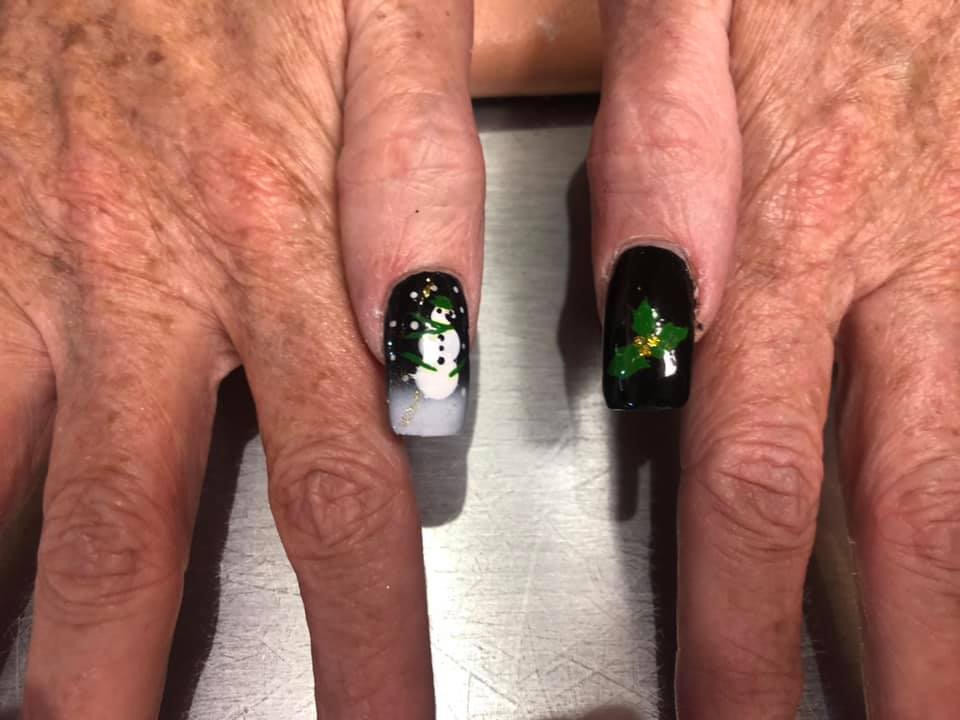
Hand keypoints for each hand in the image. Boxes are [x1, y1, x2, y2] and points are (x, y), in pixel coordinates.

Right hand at [0, 1, 481, 716]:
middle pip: (131, 533)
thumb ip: (424, 192)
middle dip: (119, 677)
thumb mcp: (396, 25)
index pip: (335, 495)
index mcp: (275, 241)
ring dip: (2, 603)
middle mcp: (138, 279)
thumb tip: (436, 367)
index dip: (361, 642)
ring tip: (21, 700)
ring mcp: (21, 259)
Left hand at [589, 0, 958, 715]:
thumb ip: (652, 159)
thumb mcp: (682, 13)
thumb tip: (642, 318)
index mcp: (792, 226)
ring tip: (945, 706)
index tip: (726, 718)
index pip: (754, 476)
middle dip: (897, 670)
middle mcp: (909, 264)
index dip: (741, 623)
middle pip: (903, 516)